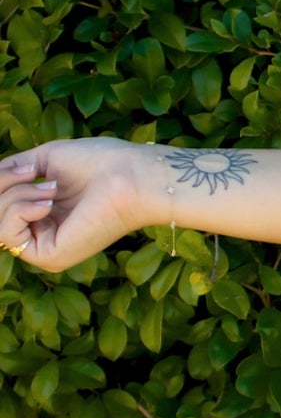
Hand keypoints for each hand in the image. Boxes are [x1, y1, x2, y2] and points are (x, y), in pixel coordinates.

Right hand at [0, 138, 151, 274]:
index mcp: (43, 214)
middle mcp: (43, 234)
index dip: (1, 183)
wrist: (131, 174)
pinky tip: (49, 203)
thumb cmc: (99, 162)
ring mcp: (47, 248)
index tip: (25, 168)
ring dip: (15, 196)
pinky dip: (20, 211)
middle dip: (4, 184)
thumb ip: (10, 172)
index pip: (2, 205)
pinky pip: (10, 235)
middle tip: (34, 172)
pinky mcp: (51, 257)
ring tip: (51, 188)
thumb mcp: (43, 160)